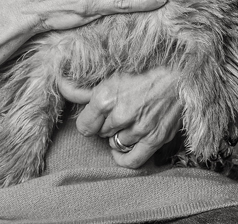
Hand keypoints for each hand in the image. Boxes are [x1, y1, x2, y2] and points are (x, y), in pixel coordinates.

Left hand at [59, 67, 182, 167]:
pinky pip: (133, 161)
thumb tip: (60, 84)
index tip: (94, 116)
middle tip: (114, 115)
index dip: (88, 121)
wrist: (177, 80)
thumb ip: (82, 89)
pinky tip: (120, 151)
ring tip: (124, 124)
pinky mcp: (155, 139)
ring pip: (115, 144)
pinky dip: (123, 158)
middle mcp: (120, 116)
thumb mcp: (109, 79)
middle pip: (100, 134)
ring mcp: (138, 129)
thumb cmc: (141, 77)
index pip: (84, 125)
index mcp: (104, 99)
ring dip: (117, 136)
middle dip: (104, 126)